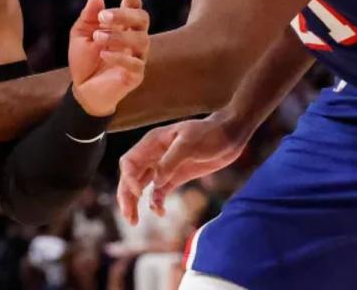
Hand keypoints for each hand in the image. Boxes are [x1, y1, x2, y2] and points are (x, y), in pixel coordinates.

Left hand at [69, 0, 149, 116]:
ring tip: (98, 37)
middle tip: (103, 16)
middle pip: (142, 20)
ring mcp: (137, 57)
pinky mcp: (135, 76)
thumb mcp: (80, 35)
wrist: (82, 90)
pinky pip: (135, 64)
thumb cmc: (84, 60)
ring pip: (141, 40)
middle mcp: (134, 39)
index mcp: (123, 26)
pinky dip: (120, 57)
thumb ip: (88, 17)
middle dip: (124, 15)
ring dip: (118, 36)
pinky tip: (104, 53)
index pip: (134, 7)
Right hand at [116, 113, 245, 224]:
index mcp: (152, 142)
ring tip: (134, 222)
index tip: (139, 194)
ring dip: (136, 203)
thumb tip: (156, 181)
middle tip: (129, 217)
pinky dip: (156, 202)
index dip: (129, 179)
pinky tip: (160, 212)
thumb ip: (170, 161)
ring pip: (141, 187)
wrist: (230, 136)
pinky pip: (159, 192)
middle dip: (126, 196)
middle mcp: (153, 154)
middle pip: (131, 177)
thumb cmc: (209, 134)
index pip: (129, 162)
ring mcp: (163, 167)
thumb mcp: (189, 144)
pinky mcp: (175, 177)